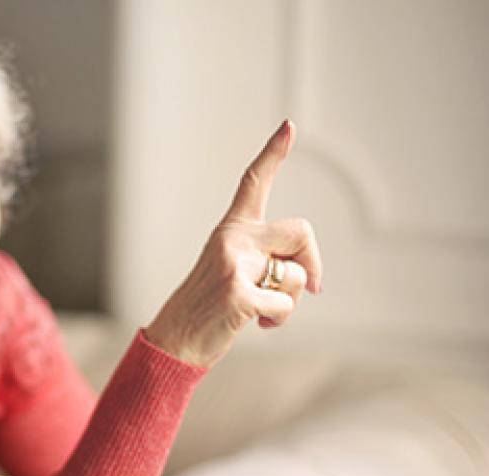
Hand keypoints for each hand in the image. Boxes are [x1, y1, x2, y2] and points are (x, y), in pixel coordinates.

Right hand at [146, 120, 321, 367]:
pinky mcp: (239, 293)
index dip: (274, 152)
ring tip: (261, 311)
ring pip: (297, 275)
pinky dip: (278, 320)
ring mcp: (234, 264)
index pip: (253, 183)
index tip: (290, 125)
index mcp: (230, 230)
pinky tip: (256, 324)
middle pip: (300, 232)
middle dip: (312, 262)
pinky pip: (286, 305)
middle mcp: (232, 239)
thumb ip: (268, 261)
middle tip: (309, 288)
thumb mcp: (236, 273)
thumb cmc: (210, 307)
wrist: (176, 339)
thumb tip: (312, 279)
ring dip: (290, 301)